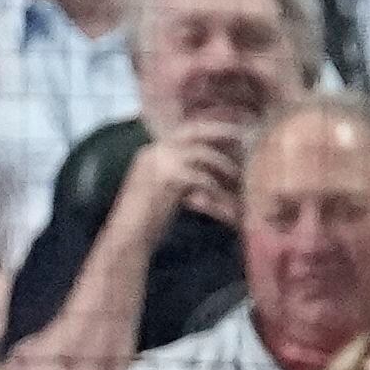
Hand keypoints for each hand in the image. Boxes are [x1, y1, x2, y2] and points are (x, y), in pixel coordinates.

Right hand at [119, 122, 246, 234]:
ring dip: (226, 166)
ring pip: (204, 154)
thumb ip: (177, 176)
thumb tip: (206, 172)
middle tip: (243, 134)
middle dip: (221, 130)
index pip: (184, 131)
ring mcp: (161, 162)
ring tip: (241, 178)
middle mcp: (154, 151)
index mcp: (149, 153)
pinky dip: (219, 193)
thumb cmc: (141, 224)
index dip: (209, 129)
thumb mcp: (158, 191)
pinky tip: (229, 206)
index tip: (229, 130)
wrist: (126, 240)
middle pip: (195, 131)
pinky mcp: (171, 179)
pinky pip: (204, 179)